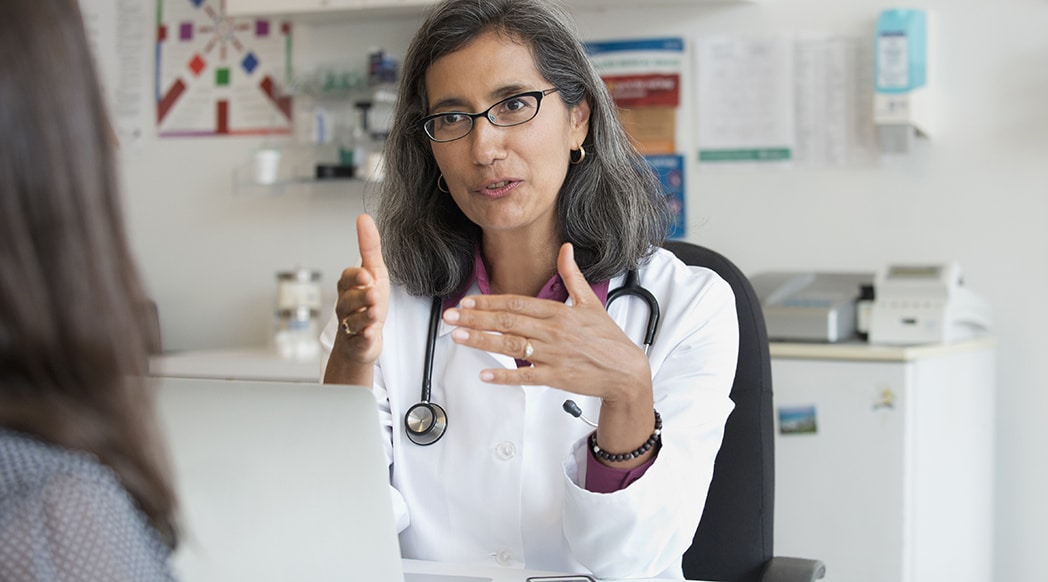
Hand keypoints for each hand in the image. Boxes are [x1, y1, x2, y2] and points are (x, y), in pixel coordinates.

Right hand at [328, 214, 389, 373]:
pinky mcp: (357, 343)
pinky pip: (358, 340)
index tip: (367, 276)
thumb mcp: (374, 272)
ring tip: (375, 313)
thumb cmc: (367, 303)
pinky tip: (370, 333)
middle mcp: (346, 304)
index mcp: (349, 286)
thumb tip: (364, 218)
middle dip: (361, 297)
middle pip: (349, 299)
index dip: (356, 277)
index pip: (348, 278)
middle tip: (373, 295)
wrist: (361, 339)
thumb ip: (369, 247)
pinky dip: (364, 337)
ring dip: (364, 316)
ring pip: (353, 320)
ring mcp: (350, 325)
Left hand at [442, 243, 650, 404]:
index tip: (467, 301)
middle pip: (508, 322)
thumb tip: (566, 249)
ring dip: (483, 341)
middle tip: (451, 317)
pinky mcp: (556, 377)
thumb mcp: (590, 302)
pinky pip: (526, 377)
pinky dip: (505, 376)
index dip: (489, 302)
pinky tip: (485, 373)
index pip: (516, 304)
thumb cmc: (607, 338)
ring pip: (512, 346)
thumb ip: (572, 276)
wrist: (626, 371)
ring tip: (459, 337)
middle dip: (476, 318)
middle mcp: (553, 332)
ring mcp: (554, 355)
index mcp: (558, 313)